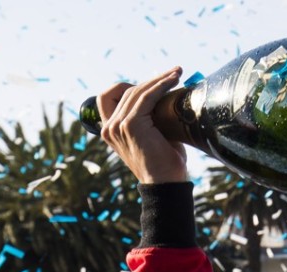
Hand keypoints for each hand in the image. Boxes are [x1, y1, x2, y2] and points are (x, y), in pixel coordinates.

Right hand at [96, 67, 188, 183]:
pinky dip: (160, 86)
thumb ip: (150, 117)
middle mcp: (109, 127)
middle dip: (151, 79)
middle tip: (174, 73)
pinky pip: (146, 97)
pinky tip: (174, 80)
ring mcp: (117, 126)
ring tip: (178, 73)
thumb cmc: (165, 163)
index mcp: (110, 130)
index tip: (154, 84)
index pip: (110, 96)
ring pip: (137, 91)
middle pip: (126, 90)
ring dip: (159, 79)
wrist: (166, 184)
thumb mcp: (153, 135)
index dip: (129, 85)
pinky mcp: (130, 125)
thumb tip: (166, 96)